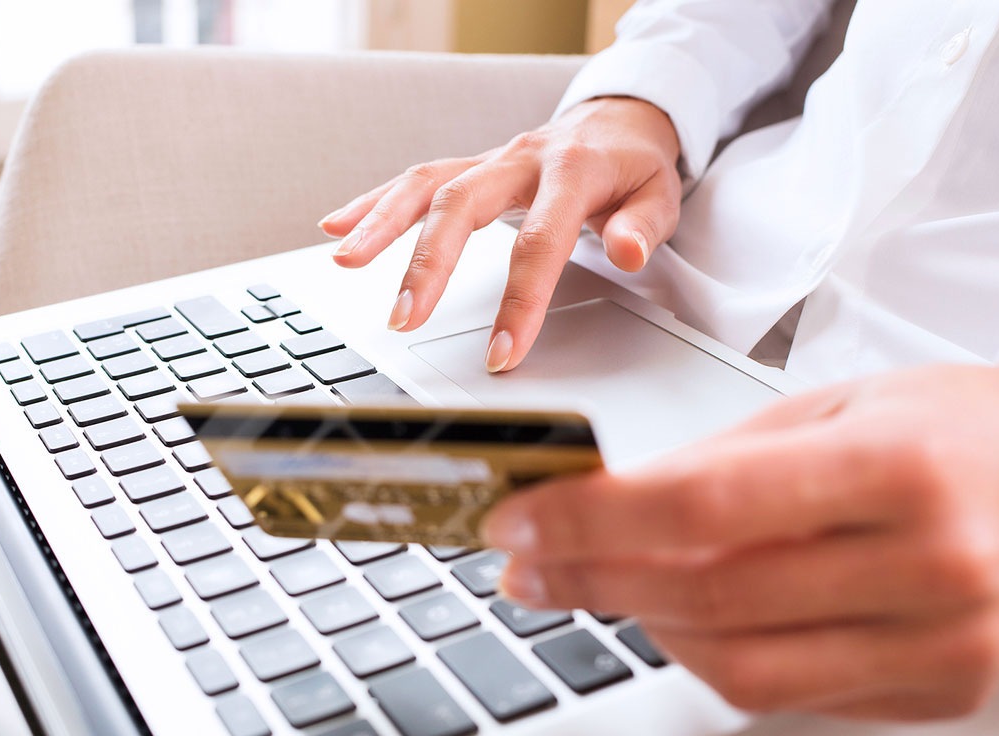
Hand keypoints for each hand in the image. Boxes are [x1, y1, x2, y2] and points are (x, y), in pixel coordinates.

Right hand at [318, 97, 681, 372]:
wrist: (620, 119)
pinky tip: (336, 226)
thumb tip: (627, 252)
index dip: (520, 301)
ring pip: (426, 186)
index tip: (502, 353)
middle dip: (428, 263)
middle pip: (462, 205)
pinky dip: (373, 203)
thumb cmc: (635, 167)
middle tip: (404, 316)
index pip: (540, 242)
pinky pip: (415, 180)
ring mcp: (490, 160)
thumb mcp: (662, 194)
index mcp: (572, 171)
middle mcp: (521, 160)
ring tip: (345, 261)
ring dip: (381, 224)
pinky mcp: (469, 167)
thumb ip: (644, 226)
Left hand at [481, 362, 998, 719]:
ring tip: (600, 584)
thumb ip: (715, 462)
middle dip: (591, 582)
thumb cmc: (950, 426)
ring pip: (740, 671)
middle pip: (710, 598)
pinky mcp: (942, 694)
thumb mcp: (831, 405)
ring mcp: (943, 646)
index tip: (517, 519)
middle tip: (524, 566)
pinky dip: (717, 657)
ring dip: (647, 627)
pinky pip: (790, 697)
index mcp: (899, 470)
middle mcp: (931, 567)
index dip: (591, 519)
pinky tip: (686, 615)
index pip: (705, 506)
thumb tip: (592, 505)